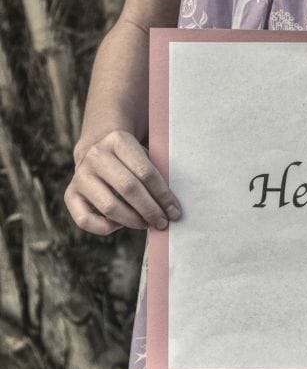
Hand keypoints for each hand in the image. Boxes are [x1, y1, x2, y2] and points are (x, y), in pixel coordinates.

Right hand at [65, 130, 181, 235]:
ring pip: (109, 206)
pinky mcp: (70, 193)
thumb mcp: (145, 156)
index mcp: (118, 140)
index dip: (163, 195)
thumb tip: (171, 207)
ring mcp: (80, 175)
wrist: (97, 151)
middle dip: (150, 210)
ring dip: (132, 220)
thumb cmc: (131, 159)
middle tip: (163, 222)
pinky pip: (85, 220)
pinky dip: (105, 228)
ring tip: (147, 224)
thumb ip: (156, 175)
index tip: (175, 211)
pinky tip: (120, 225)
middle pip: (128, 189)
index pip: (146, 172)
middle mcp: (95, 155)